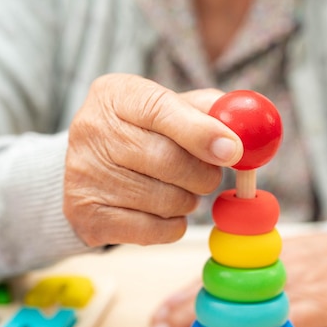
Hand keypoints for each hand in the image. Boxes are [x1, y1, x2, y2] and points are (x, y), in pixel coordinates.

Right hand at [64, 74, 242, 246]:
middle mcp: (92, 131)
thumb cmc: (142, 134)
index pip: (161, 110)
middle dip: (203, 174)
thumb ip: (207, 111)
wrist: (91, 169)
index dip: (202, 132)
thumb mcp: (169, 108)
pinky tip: (163, 210)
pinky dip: (173, 224)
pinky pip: (155, 230)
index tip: (233, 151)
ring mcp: (85, 176)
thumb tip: (241, 135)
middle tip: (209, 175)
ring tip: (178, 189)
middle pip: (168, 161)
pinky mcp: (89, 217)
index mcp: (116, 95)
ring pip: (167, 200)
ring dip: (188, 200)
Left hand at [149, 232, 326, 326]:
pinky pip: (278, 326)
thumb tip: (203, 297)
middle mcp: (266, 271)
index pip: (209, 278)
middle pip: (219, 292)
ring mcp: (289, 288)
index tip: (158, 316)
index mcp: (254, 257)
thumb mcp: (273, 255)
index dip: (179, 297)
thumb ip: (242, 273)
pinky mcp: (313, 308)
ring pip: (243, 309)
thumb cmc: (313, 256)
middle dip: (183, 314)